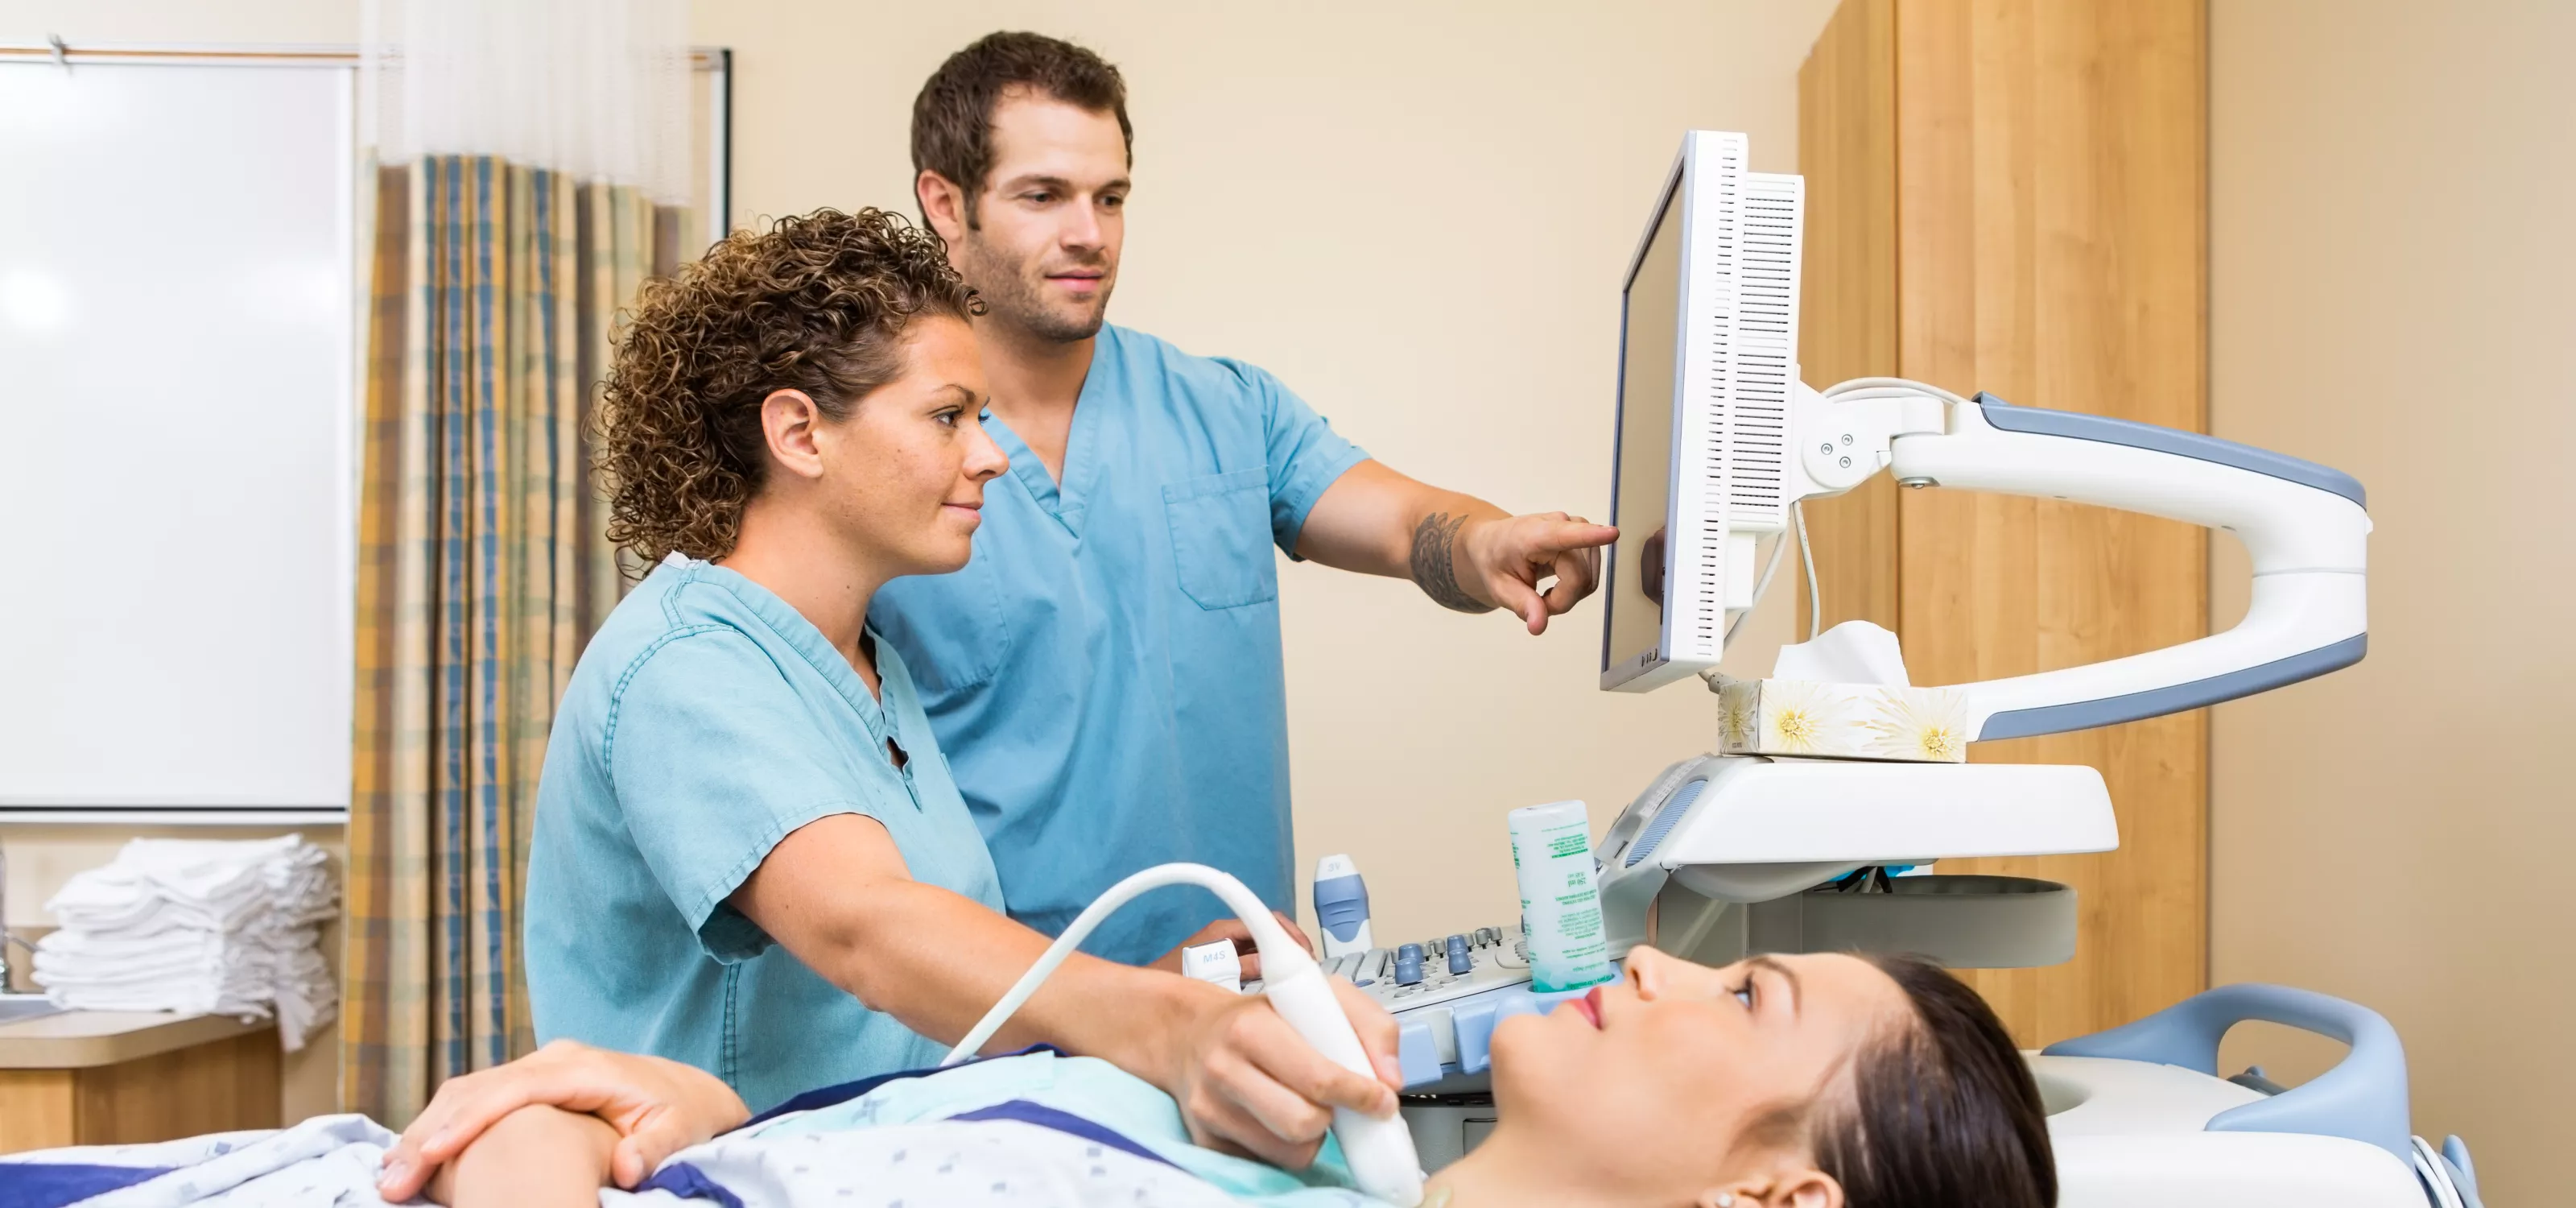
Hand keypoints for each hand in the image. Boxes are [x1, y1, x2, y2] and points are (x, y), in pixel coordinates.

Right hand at [377, 1039, 749, 1200]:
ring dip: (424, 1134)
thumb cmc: (684, 1114)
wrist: (688, 1093)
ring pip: (465, 1094)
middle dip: (429, 1133)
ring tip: (389, 1178)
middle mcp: (553, 1061)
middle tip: (391, 1181)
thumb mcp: (682, 1130)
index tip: (432, 1152)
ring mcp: (538, 1070)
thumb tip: (628, 1165)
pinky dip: (439, 1129)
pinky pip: (473, 1102)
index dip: (470, 1120)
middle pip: (476, 1089)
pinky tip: (411, 1164)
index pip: (514, 1088)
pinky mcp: (528, 1086)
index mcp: (584, 1068)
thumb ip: (657, 1146)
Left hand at [1150, 911, 1315, 981]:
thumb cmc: (1172, 983)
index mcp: (1224, 930)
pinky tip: (1278, 989)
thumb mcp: (1212, 976)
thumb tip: (1273, 966)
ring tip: (1296, 982)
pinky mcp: (1228, 963)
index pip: (1267, 921)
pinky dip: (1271, 971)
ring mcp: (1228, 949)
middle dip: (1291, 949)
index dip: (1290, 935)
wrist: (1146, 1001)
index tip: (1305, 954)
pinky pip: (1257, 962)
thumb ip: (1242, 968)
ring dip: (1282, 961)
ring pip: (1266, 948)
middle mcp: (1227, 935)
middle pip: (1270, 933)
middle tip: (1306, 971)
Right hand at [1155, 976, 1402, 1169]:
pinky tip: (1278, 1119)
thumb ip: (1369, 1025)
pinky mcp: (1204, 1140)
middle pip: (1301, 1124)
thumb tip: (1391, 1079)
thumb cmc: (1262, 1015)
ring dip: (1311, 1138)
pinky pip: (1266, 1163)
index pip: (1317, 1078)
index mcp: (1251, 1027)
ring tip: (1305, 1107)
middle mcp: (1223, 1069)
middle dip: (1332, 1119)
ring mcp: (1209, 1109)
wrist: (1189, 1033)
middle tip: (1336, 1104)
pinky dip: (1284, 1148)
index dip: (1358, 1094)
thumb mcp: (1319, 996)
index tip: (1380, 1100)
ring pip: (1288, 1153)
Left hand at [1460, 512, 1617, 633]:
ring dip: (1568, 596)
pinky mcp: (1586, 537)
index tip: (1613, 533)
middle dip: (1560, 600)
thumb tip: (1539, 626)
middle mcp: (1560, 525)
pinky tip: (1557, 583)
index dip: (1591, 536)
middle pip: (1579, 578)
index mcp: (1533, 535)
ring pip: (1589, 580)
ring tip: (1544, 591)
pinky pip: (1591, 576)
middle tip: (1535, 603)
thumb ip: (1522, 605)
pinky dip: (1575, 589)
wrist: (1494, 542)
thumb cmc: (1496, 560)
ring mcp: (1577, 528)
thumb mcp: (1499, 588)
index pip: (1565, 535)